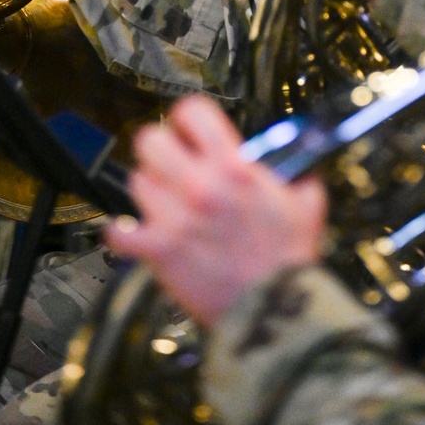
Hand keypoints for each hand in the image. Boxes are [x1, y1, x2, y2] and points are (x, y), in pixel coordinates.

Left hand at [105, 95, 326, 327]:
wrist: (275, 312)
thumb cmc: (288, 261)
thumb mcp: (304, 205)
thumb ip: (296, 178)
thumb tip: (297, 168)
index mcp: (233, 167)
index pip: (192, 112)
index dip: (188, 118)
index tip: (189, 129)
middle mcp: (199, 184)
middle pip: (151, 140)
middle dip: (160, 148)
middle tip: (170, 161)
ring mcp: (175, 217)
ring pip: (137, 181)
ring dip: (150, 189)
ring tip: (163, 201)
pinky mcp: (159, 250)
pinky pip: (120, 231)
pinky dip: (122, 232)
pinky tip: (133, 232)